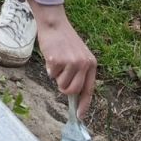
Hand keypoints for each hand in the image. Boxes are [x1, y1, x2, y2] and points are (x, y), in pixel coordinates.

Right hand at [31, 2, 96, 117]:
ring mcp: (71, 62)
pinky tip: (52, 55)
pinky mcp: (58, 60)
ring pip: (61, 85)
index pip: (89, 89)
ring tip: (57, 61)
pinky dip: (49, 68)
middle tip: (60, 78)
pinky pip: (51, 75)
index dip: (84, 104)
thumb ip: (79, 72)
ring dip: (56, 77)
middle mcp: (83, 64)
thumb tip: (73, 94)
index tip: (80, 116)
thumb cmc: (64, 40)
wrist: (54, 24)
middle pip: (73, 90)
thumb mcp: (78, 55)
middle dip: (64, 89)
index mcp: (91, 63)